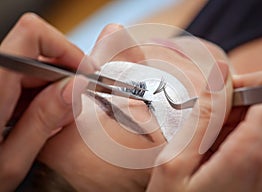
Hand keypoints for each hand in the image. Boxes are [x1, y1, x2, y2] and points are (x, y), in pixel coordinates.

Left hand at [0, 13, 87, 190]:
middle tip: (76, 104)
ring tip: (56, 119)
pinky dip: (44, 96)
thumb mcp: (10, 161)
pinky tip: (41, 119)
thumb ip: (43, 121)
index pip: (32, 35)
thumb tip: (75, 87)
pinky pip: (27, 80)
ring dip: (56, 89)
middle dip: (67, 75)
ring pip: (36, 67)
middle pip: (39, 52)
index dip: (65, 48)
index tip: (86, 73)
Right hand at [147, 70, 261, 191]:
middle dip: (232, 115)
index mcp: (255, 153)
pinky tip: (218, 167)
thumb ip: (202, 116)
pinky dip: (240, 148)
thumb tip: (221, 73)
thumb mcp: (175, 164)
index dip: (249, 83)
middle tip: (202, 139)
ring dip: (233, 133)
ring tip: (207, 157)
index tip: (222, 98)